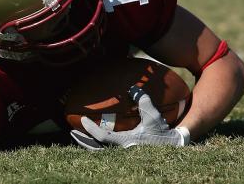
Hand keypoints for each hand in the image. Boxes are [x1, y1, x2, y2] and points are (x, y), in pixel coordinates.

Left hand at [70, 86, 189, 149]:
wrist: (171, 146)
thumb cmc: (161, 132)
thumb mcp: (153, 116)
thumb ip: (143, 101)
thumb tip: (133, 88)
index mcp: (126, 143)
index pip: (103, 137)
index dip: (91, 129)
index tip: (83, 120)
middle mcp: (122, 151)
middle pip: (96, 149)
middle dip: (83, 141)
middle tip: (72, 131)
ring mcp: (122, 155)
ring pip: (99, 152)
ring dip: (88, 144)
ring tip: (78, 135)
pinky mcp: (124, 155)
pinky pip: (105, 151)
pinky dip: (96, 146)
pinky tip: (92, 140)